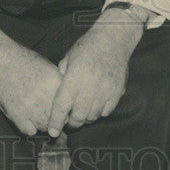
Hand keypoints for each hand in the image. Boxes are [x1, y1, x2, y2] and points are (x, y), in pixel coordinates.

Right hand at [0, 19, 62, 136]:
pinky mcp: (16, 114)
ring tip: (42, 117)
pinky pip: (29, 131)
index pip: (69, 105)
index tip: (65, 110)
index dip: (68, 108)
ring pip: (45, 127)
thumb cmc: (24, 60)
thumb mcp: (48, 66)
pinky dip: (31, 128)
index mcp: (54, 82)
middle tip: (53, 115)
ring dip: (45, 124)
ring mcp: (29, 106)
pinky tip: (29, 119)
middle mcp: (44, 96)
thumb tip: (69, 98)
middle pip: (59, 119)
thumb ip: (59, 83)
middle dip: (58, 118)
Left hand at [46, 7, 146, 136]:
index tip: (53, 131)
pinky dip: (99, 112)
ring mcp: (106, 89)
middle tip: (69, 121)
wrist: (113, 38)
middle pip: (78, 116)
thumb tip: (56, 96)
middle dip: (72, 123)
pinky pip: (106, 111)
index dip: (56, 121)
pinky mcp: (117, 91)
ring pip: (93, 116)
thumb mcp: (68, 58)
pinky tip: (95, 104)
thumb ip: (61, 77)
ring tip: (82, 112)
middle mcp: (90, 85)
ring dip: (85, 118)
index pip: (62, 106)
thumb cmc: (88, 46)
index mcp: (75, 77)